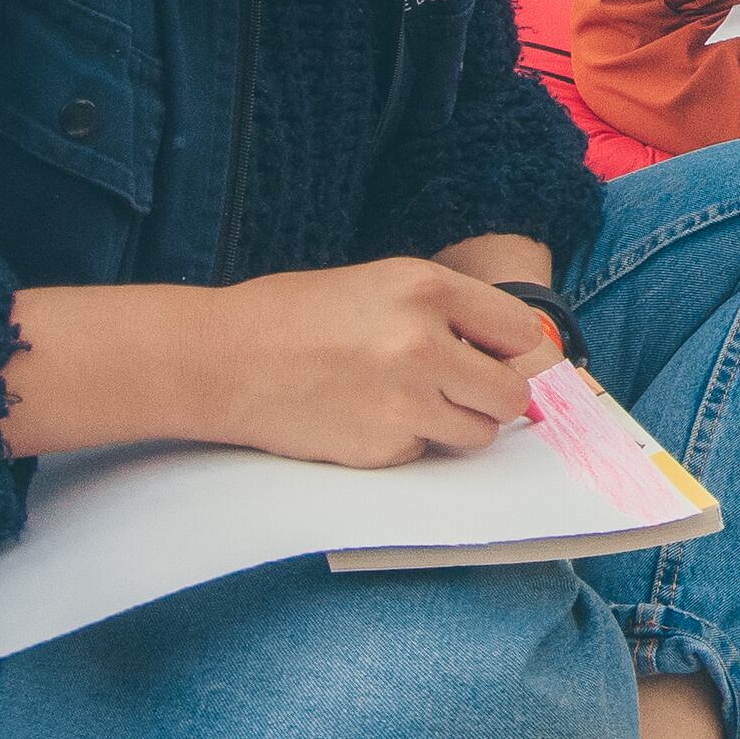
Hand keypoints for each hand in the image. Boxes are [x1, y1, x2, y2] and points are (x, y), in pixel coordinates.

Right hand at [193, 260, 568, 466]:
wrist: (219, 360)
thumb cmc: (292, 317)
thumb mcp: (378, 285)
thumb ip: (445, 313)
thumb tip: (510, 352)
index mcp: (426, 288)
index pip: (520, 332)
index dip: (517, 352)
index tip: (509, 363)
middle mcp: (424, 343)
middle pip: (513, 393)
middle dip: (495, 397)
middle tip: (464, 391)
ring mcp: (405, 401)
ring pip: (480, 433)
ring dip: (457, 425)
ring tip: (408, 403)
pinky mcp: (383, 448)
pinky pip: (427, 453)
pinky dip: (409, 443)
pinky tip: (366, 418)